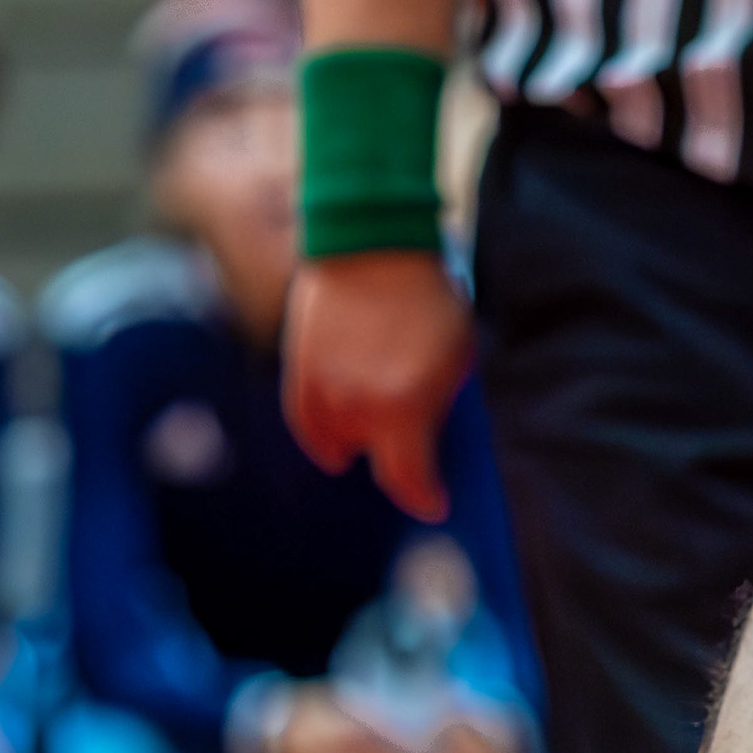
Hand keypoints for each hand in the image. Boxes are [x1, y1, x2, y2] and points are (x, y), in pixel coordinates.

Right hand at [283, 251, 469, 517]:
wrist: (371, 249)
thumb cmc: (428, 301)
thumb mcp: (456, 359)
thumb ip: (436, 405)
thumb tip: (424, 432)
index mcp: (403, 409)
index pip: (407, 478)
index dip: (423, 497)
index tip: (434, 504)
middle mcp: (356, 408)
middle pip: (373, 456)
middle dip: (396, 458)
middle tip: (410, 452)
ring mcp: (321, 390)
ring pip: (336, 441)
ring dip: (357, 442)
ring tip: (374, 435)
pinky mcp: (296, 370)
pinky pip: (304, 421)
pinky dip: (320, 435)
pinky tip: (332, 445)